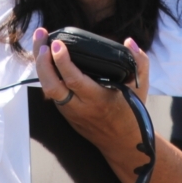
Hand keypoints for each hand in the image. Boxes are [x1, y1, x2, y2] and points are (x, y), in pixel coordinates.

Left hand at [32, 28, 149, 160]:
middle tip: (43, 39)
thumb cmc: (132, 112)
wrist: (122, 143)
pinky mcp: (65, 112)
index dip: (62, 61)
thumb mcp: (141, 87)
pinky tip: (44, 55)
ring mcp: (70, 111)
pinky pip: (51, 90)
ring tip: (40, 41)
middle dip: (43, 62)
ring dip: (40, 65)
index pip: (74, 80)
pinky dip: (45, 72)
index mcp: (98, 99)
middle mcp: (80, 107)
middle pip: (52, 86)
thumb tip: (129, 41)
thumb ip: (139, 62)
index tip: (57, 44)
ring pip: (47, 89)